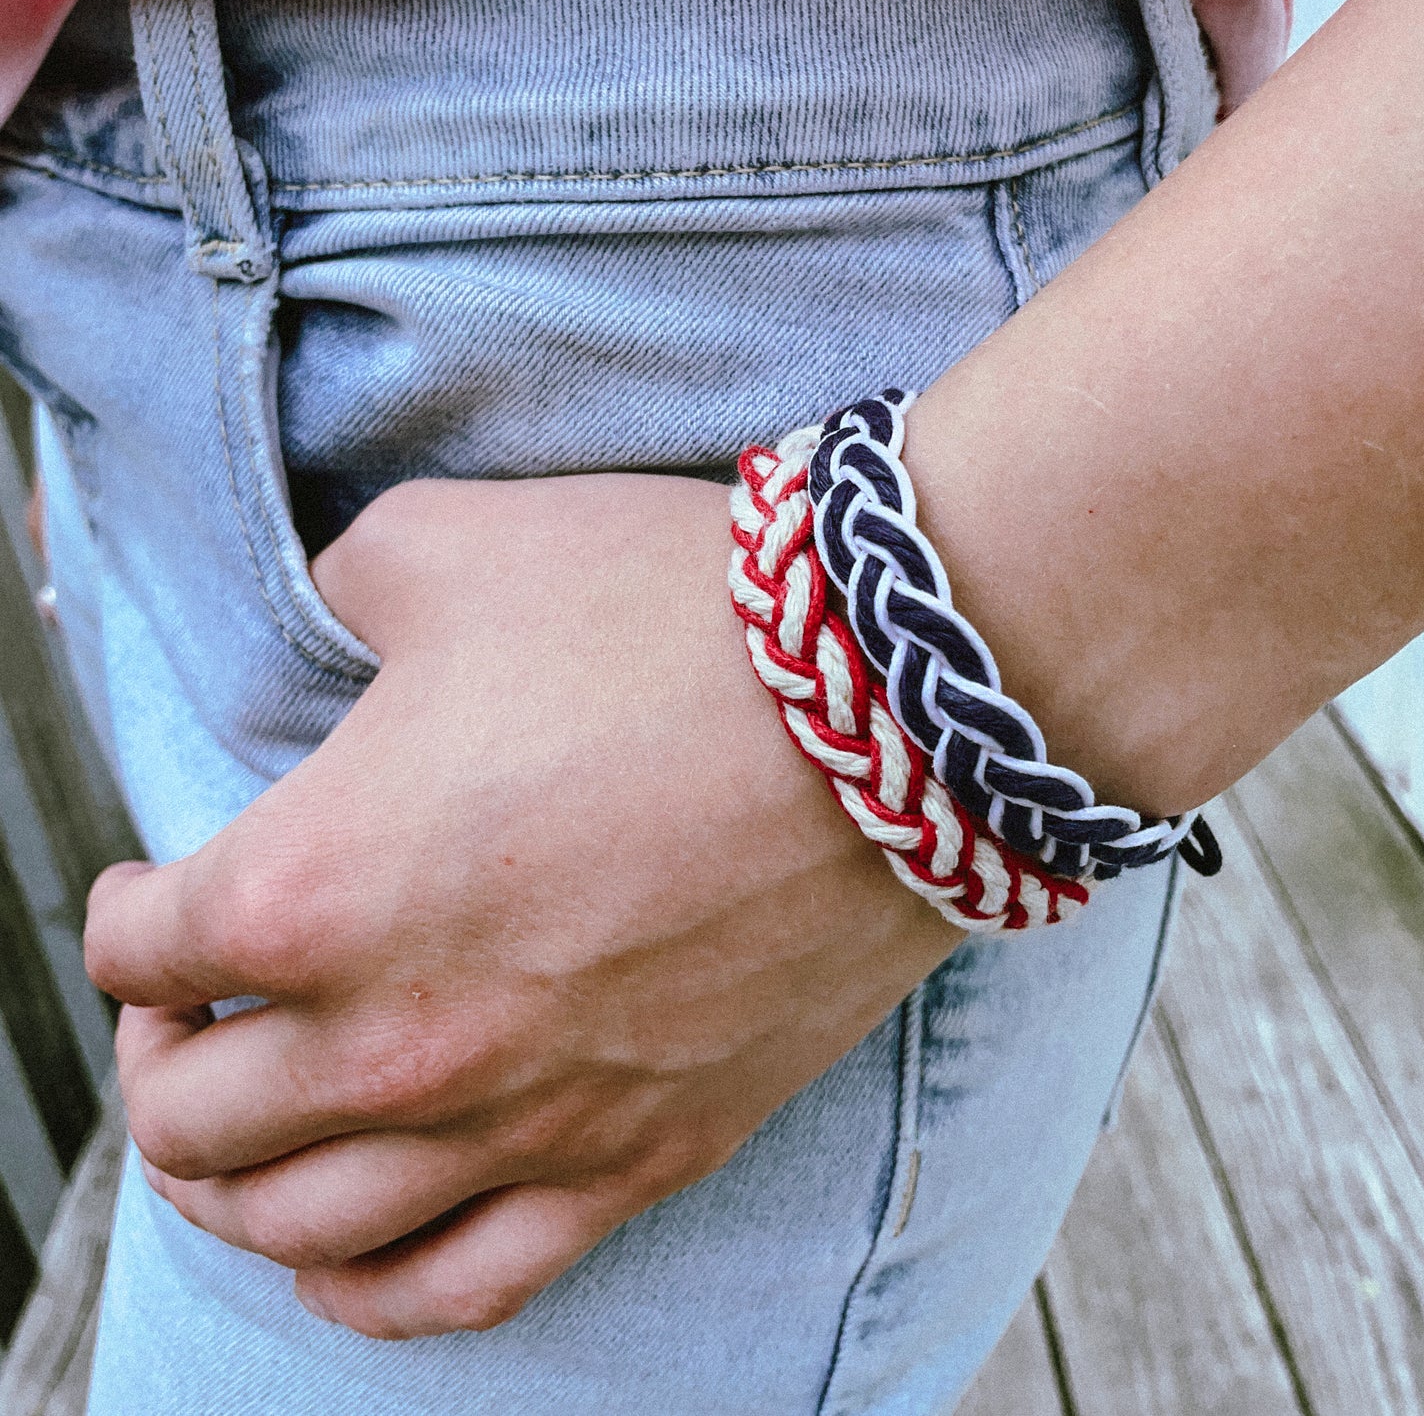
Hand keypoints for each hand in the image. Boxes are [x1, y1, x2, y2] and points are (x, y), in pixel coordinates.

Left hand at [85, 473, 957, 1338]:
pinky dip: (371, 1290)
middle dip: (163, 1064)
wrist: (886, 701)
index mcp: (311, 886)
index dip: (125, 917)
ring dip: (235, 1192)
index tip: (151, 895)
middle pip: (193, 1120)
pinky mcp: (637, 1159)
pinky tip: (350, 1254)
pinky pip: (460, 1288)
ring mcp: (519, 1119)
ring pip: (303, 1228)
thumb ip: (343, 586)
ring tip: (242, 1143)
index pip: (142, 952)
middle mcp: (393, 1037)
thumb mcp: (447, 544)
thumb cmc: (662, 614)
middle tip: (189, 1012)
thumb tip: (338, 623)